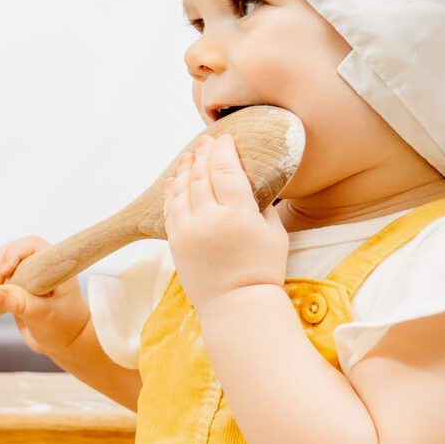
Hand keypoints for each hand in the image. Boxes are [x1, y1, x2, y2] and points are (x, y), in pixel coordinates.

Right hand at [0, 235, 92, 359]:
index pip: (32, 245)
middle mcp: (41, 265)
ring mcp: (28, 274)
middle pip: (13, 250)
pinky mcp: (17, 284)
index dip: (15, 252)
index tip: (4, 271)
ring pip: (3, 259)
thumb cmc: (62, 327)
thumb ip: (22, 305)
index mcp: (55, 266)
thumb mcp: (43, 317)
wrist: (64, 341)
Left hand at [165, 133, 288, 308]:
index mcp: (238, 214)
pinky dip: (172, 192)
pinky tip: (174, 181)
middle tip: (205, 141)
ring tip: (188, 156)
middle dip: (203, 154)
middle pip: (201, 175)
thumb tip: (252, 182)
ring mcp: (188, 231)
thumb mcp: (274, 232)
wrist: (237, 305)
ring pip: (182, 189)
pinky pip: (170, 210)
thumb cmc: (262, 269)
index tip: (224, 138)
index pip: (226, 169)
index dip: (223, 150)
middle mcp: (209, 219)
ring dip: (185, 169)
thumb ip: (262, 204)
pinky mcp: (176, 243)